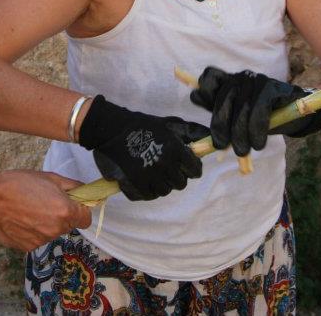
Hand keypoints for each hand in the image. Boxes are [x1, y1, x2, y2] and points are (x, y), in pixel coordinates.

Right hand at [0, 171, 91, 250]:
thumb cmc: (18, 184)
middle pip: (68, 225)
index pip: (86, 219)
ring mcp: (42, 240)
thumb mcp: (49, 177)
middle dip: (61, 216)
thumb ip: (72, 186)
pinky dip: (32, 232)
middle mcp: (56, 229)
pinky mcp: (29, 248)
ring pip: (52, 232)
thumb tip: (85, 190)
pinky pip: (38, 239)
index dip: (80, 210)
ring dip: (46, 224)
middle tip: (44, 203)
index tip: (72, 205)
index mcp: (65, 211)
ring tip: (28, 210)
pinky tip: (21, 220)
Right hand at [78, 95, 209, 200]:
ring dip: (162, 184)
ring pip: (165, 191)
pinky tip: (144, 180)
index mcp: (176, 150)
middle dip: (176, 176)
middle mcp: (165, 164)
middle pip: (180, 183)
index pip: (194, 170)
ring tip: (154, 173)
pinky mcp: (135, 183)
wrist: (112, 128)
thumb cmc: (143, 124)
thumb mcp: (169, 124)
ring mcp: (150, 176)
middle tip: (166, 168)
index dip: (191, 168)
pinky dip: (148, 190)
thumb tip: (208, 137)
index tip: (186, 166)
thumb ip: (190, 132)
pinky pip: (148, 195)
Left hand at [190, 67, 320, 154]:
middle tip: (222, 146)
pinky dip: (257, 129)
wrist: (294, 117)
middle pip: (224, 98)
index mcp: (229, 81)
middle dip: (221, 125)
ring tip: (243, 150)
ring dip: (241, 133)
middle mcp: (241, 76)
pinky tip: (259, 142)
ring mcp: (257, 80)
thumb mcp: (237, 116)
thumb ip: (218, 110)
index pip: (210, 77)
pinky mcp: (272, 87)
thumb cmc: (262, 117)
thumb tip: (195, 96)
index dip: (204, 92)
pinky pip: (259, 109)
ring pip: (242, 108)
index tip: (204, 109)